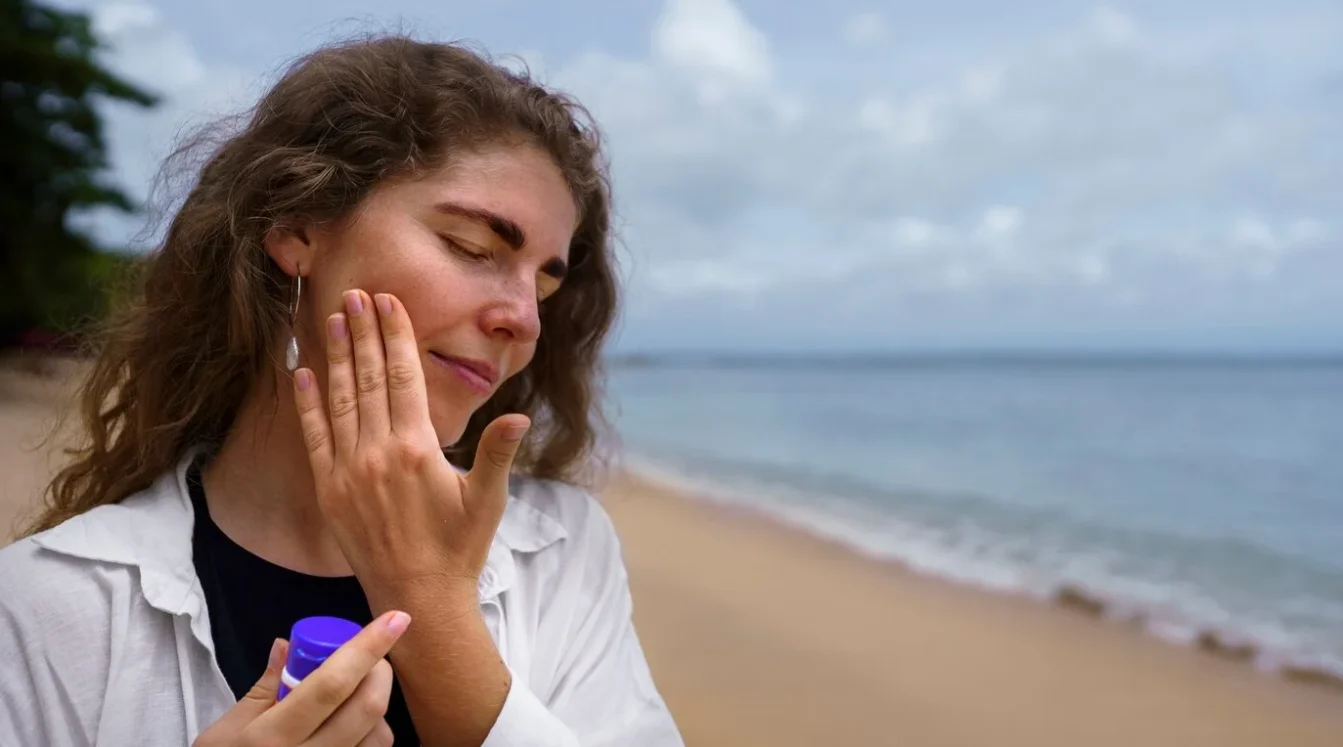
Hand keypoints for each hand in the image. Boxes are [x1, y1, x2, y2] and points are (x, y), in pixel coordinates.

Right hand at [192, 609, 409, 746]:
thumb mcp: (225, 731)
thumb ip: (263, 688)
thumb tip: (287, 645)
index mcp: (270, 739)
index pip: (331, 685)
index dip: (367, 648)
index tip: (396, 619)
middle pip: (368, 708)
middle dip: (379, 671)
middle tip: (369, 657)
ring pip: (380, 737)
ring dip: (376, 707)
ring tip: (353, 698)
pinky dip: (372, 736)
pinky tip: (353, 728)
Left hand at [292, 289, 528, 600]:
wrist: (418, 596)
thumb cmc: (460, 547)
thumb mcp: (487, 499)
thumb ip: (497, 452)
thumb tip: (519, 417)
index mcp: (418, 448)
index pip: (403, 377)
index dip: (395, 335)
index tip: (388, 302)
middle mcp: (378, 453)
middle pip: (368, 378)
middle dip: (363, 332)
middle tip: (355, 294)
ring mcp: (348, 471)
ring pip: (340, 400)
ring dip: (335, 356)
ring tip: (332, 318)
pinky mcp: (329, 490)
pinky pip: (313, 436)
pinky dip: (307, 403)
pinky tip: (302, 373)